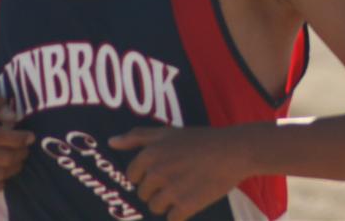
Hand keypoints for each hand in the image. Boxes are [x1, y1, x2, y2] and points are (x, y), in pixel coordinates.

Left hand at [110, 126, 249, 220]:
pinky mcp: (185, 206)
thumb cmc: (201, 140)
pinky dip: (180, 213)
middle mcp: (156, 173)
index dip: (147, 174)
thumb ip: (137, 136)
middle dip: (157, 189)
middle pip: (143, 193)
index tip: (164, 169)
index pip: (132, 175)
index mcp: (150, 154)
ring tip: (186, 188)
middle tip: (178, 178)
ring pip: (155, 207)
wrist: (234, 151)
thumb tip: (111, 142)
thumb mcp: (168, 131)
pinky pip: (171, 218)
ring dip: (168, 202)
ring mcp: (170, 191)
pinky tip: (192, 199)